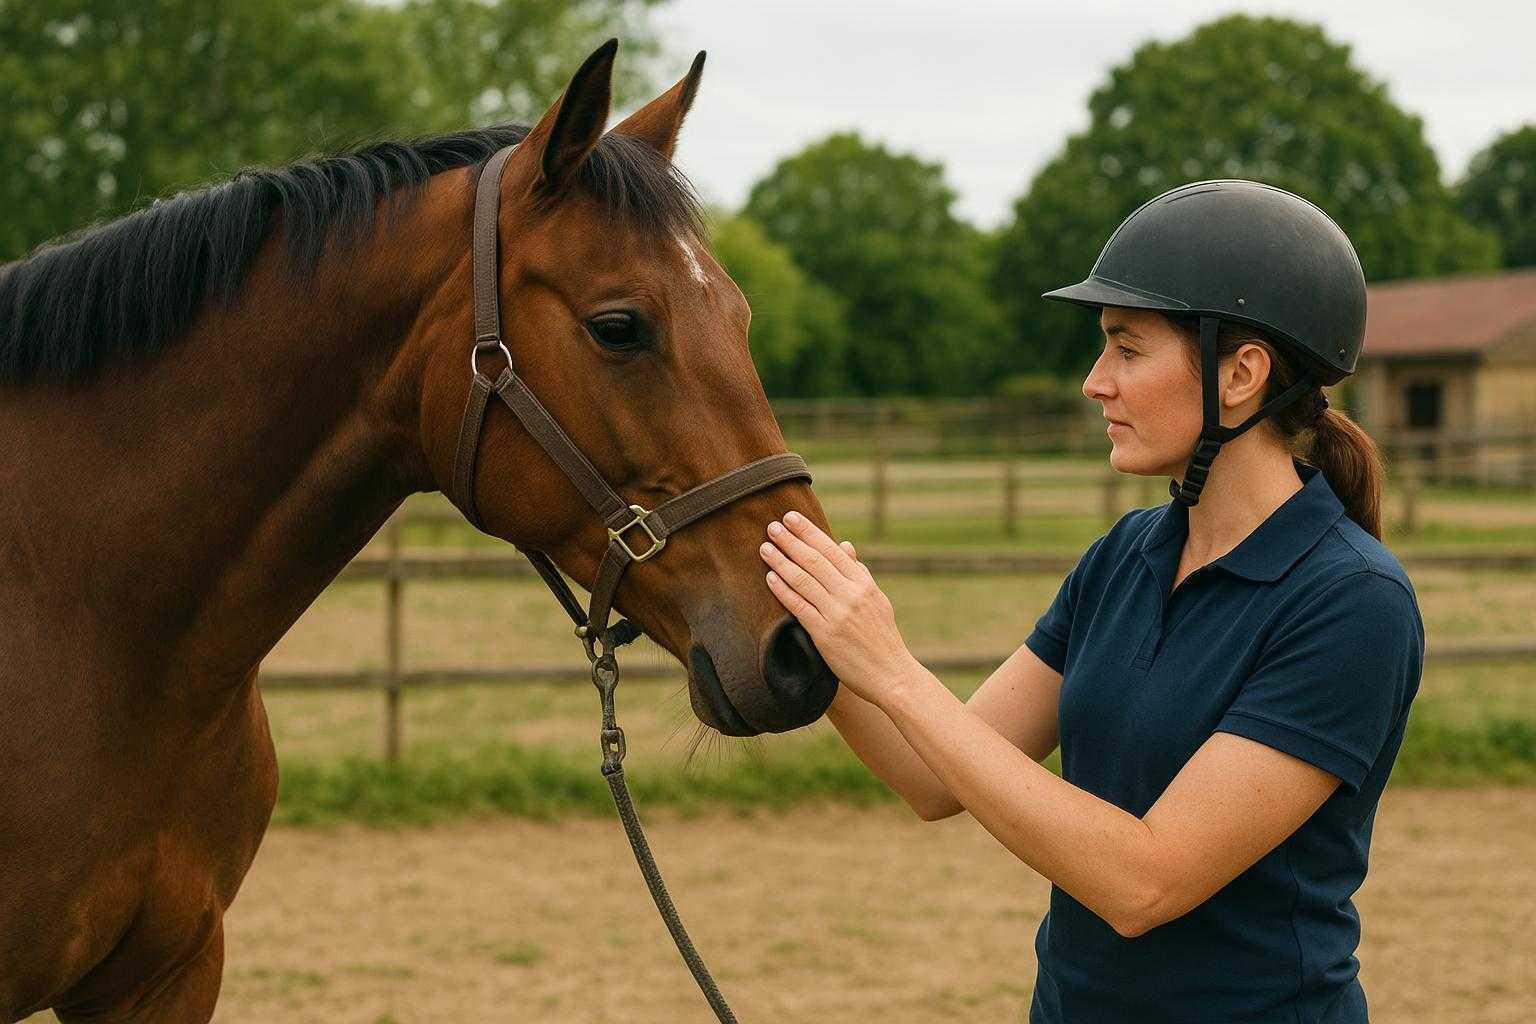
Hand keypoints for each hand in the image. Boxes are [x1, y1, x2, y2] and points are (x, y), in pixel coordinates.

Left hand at [759, 510, 919, 706]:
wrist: (891, 674)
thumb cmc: (882, 636)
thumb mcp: (876, 599)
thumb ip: (859, 573)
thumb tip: (844, 545)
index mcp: (863, 583)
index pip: (832, 550)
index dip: (809, 532)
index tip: (791, 518)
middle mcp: (850, 595)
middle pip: (814, 561)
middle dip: (791, 541)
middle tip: (772, 526)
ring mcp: (837, 614)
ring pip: (803, 580)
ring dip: (781, 562)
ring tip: (765, 547)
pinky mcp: (825, 635)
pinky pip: (799, 607)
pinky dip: (783, 590)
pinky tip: (770, 578)